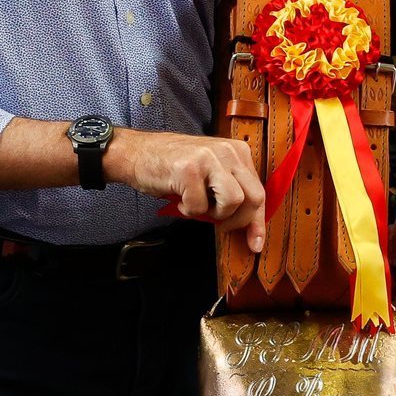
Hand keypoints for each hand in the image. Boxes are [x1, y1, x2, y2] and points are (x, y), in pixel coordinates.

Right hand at [109, 128, 265, 251]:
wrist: (137, 153)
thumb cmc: (174, 167)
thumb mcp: (211, 173)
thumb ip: (232, 191)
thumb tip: (251, 229)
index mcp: (237, 151)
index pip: (258, 191)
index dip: (258, 222)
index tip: (256, 244)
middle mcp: (228, 151)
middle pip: (253, 198)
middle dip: (237, 220)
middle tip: (218, 222)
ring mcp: (209, 158)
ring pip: (233, 201)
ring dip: (214, 213)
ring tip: (198, 204)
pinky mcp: (190, 169)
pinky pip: (200, 206)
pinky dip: (189, 211)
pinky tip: (180, 198)